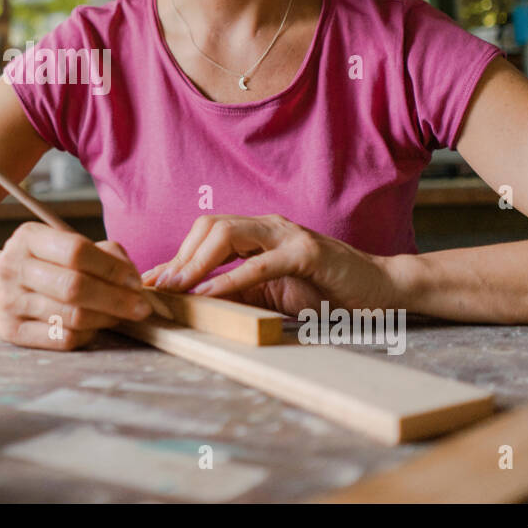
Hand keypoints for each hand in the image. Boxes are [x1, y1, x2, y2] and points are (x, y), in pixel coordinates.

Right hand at [0, 222, 152, 349]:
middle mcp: (14, 267)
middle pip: (74, 286)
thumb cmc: (35, 265)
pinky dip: (87, 335)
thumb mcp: (57, 245)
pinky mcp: (10, 331)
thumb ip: (98, 252)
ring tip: (120, 316)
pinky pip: (61, 338)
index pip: (76, 251)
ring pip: (71, 315)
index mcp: (28, 238)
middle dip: (116, 299)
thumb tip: (130, 276)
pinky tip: (94, 328)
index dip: (112, 268)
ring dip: (106, 318)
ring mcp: (9, 301)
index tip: (135, 281)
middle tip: (140, 307)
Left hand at [142, 214, 400, 315]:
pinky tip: (210, 294)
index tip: (148, 282)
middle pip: (209, 226)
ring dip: (196, 263)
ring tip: (176, 288)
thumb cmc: (323, 292)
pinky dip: (231, 279)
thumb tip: (187, 301)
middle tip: (157, 287)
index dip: (175, 256)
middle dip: (179, 257)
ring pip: (227, 234)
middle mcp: (268, 226)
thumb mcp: (269, 294)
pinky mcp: (307, 253)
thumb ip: (234, 291)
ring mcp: (287, 235)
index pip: (205, 233)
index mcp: (257, 232)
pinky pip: (261, 263)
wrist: (378, 289)